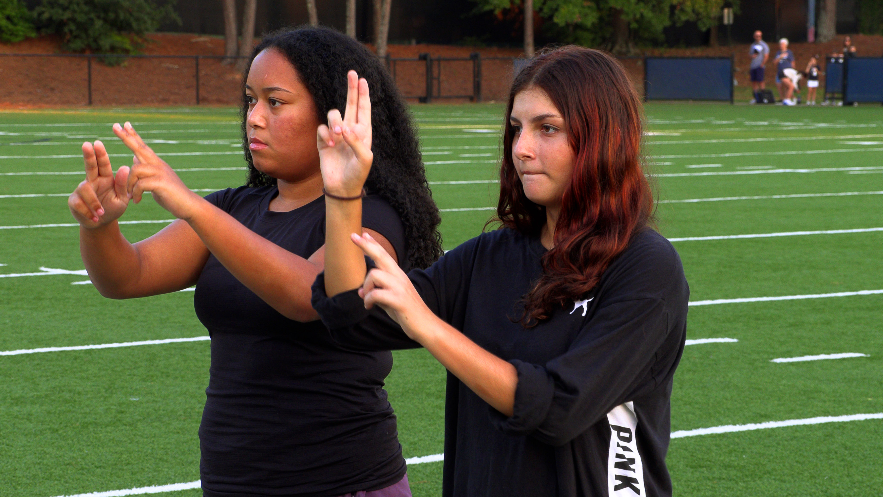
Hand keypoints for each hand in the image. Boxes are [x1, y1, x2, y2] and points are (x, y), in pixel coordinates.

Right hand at [68, 140, 130, 227]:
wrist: (103, 223)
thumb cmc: (114, 208)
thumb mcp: (122, 198)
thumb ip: (122, 185)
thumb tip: (124, 167)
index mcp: (106, 178)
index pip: (103, 164)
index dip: (100, 154)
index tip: (98, 143)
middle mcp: (93, 181)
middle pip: (89, 166)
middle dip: (88, 155)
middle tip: (86, 144)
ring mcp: (82, 190)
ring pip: (84, 189)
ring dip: (93, 202)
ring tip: (101, 212)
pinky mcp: (74, 200)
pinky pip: (78, 203)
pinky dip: (88, 212)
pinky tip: (94, 218)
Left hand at [113, 122, 201, 220]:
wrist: (188, 206)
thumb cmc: (171, 195)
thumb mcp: (156, 180)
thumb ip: (145, 169)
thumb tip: (134, 158)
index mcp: (156, 163)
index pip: (142, 146)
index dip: (133, 135)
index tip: (124, 124)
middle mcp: (158, 164)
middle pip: (139, 148)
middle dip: (126, 137)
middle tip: (114, 126)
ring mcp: (161, 172)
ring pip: (135, 169)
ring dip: (129, 184)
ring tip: (130, 195)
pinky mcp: (161, 183)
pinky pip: (140, 184)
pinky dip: (136, 193)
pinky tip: (136, 200)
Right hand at [317, 71, 372, 197]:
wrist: (342, 187)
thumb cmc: (357, 174)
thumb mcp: (364, 159)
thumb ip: (357, 142)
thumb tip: (345, 127)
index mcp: (363, 132)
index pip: (364, 109)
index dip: (363, 94)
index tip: (363, 79)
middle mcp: (350, 130)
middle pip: (350, 104)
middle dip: (351, 88)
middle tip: (352, 73)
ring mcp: (336, 134)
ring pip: (334, 115)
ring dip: (335, 121)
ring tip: (338, 135)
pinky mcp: (323, 141)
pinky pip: (322, 129)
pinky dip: (325, 135)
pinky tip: (329, 146)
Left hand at [354, 232, 435, 341]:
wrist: (425, 325)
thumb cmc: (406, 312)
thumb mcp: (389, 300)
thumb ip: (376, 293)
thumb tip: (360, 291)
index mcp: (398, 275)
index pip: (384, 255)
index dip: (373, 244)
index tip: (362, 234)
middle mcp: (400, 277)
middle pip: (381, 256)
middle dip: (366, 246)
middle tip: (352, 236)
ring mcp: (400, 287)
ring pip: (374, 275)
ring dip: (366, 287)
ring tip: (367, 300)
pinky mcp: (399, 300)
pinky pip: (376, 294)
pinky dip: (368, 300)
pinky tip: (369, 306)